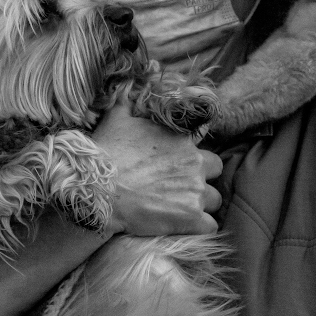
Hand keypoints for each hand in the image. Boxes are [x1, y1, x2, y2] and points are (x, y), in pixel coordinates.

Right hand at [93, 100, 222, 235]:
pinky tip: (186, 227)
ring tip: (182, 209)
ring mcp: (195, 193)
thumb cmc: (107, 153)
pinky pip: (210, 226)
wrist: (99, 188)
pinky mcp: (190, 218)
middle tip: (183, 188)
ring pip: (215, 201)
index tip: (179, 168)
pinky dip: (201, 227)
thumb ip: (126, 102)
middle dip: (203, 180)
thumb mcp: (116, 119)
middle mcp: (195, 165)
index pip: (205, 149)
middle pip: (216, 173)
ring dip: (202, 205)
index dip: (195, 160)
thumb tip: (124, 88)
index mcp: (183, 141)